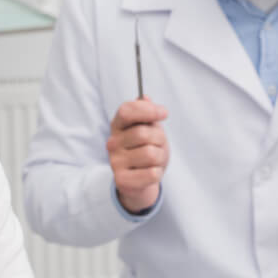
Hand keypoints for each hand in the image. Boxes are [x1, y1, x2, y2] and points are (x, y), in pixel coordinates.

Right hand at [106, 97, 169, 213]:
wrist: (141, 181)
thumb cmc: (146, 150)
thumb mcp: (150, 129)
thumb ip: (147, 113)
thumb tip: (145, 97)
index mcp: (118, 125)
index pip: (126, 110)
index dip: (147, 109)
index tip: (164, 113)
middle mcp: (112, 142)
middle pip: (144, 133)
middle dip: (160, 139)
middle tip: (158, 145)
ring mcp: (115, 162)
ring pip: (150, 154)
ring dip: (160, 158)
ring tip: (154, 161)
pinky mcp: (121, 180)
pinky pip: (151, 173)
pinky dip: (157, 173)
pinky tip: (150, 173)